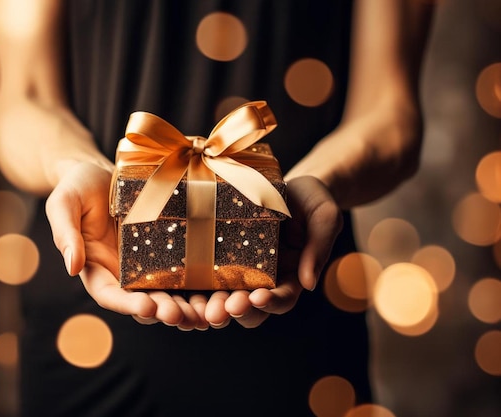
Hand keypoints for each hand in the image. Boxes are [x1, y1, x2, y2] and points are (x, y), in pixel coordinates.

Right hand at [45, 161, 210, 329]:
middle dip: (161, 310)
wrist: (100, 171)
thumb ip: (66, 234)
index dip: (127, 304)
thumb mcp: (64, 204)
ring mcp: (144, 263)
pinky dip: (195, 286)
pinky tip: (214, 293)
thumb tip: (72, 268)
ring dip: (182, 306)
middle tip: (180, 316)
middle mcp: (121, 273)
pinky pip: (179, 272)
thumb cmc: (77, 186)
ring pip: (164, 293)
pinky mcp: (164, 250)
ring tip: (201, 315)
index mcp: (94, 268)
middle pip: (141, 300)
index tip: (146, 307)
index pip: (109, 295)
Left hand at [203, 176, 342, 328]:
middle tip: (222, 310)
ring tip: (201, 308)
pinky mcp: (219, 256)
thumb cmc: (311, 199)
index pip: (283, 298)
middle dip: (236, 311)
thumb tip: (309, 283)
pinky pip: (205, 276)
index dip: (272, 302)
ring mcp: (240, 269)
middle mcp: (264, 279)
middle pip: (250, 307)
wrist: (287, 184)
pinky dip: (194, 286)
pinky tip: (180, 287)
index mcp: (291, 276)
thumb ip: (320, 245)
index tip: (258, 298)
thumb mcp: (324, 215)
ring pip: (224, 298)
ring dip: (212, 307)